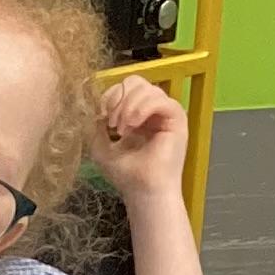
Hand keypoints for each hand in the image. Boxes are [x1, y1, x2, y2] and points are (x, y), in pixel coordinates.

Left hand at [93, 77, 189, 203]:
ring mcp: (166, 113)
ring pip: (147, 88)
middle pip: (136, 82)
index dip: (110, 96)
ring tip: (122, 129)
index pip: (124, 88)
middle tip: (112, 123)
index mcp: (137, 115)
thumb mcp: (100, 146)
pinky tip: (133, 125)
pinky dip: (142, 108)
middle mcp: (153, 111)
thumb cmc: (126, 174)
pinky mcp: (177, 118)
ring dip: (128, 106)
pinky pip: (160, 100)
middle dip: (118, 98)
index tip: (102, 117)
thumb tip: (97, 109)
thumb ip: (96, 125)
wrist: (143, 192)